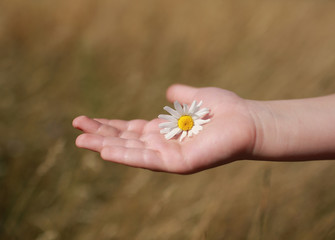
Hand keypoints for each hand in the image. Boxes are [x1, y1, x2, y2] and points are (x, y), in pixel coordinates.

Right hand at [73, 84, 256, 173]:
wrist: (248, 121)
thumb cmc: (224, 110)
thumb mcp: (196, 97)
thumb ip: (180, 95)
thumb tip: (169, 91)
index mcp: (164, 131)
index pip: (130, 130)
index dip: (108, 126)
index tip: (85, 120)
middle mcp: (163, 144)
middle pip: (126, 141)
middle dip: (100, 135)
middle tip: (75, 128)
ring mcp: (169, 155)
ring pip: (132, 152)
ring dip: (106, 146)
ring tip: (81, 140)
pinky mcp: (179, 163)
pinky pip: (149, 160)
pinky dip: (127, 156)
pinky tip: (106, 150)